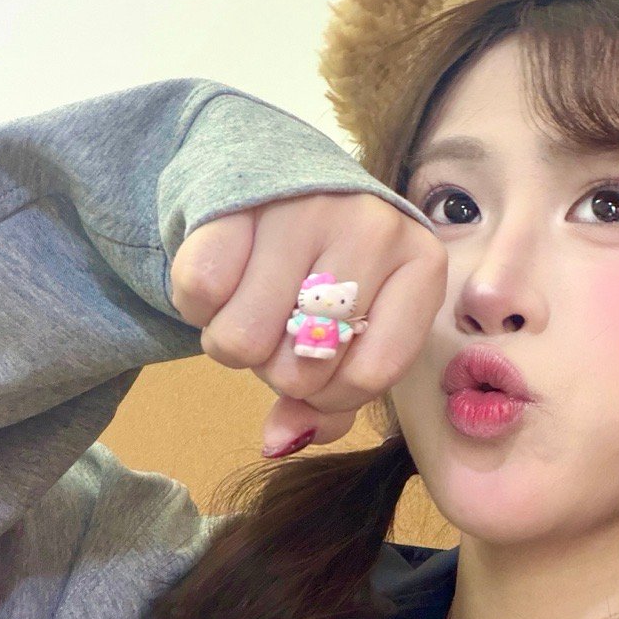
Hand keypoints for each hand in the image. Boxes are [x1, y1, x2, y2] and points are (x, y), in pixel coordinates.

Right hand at [168, 191, 446, 451]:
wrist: (272, 176)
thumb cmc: (323, 272)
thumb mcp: (353, 333)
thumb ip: (329, 403)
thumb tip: (280, 441)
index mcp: (421, 265)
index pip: (371, 376)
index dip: (331, 394)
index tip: (321, 368)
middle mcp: (374, 228)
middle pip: (303, 366)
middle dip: (277, 367)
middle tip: (280, 324)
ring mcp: (305, 208)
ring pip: (242, 340)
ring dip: (232, 340)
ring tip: (251, 300)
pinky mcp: (237, 200)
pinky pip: (199, 294)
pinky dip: (198, 305)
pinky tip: (225, 274)